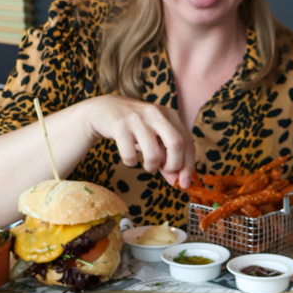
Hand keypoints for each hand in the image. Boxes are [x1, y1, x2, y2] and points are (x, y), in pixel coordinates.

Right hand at [80, 95, 195, 187]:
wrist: (103, 110)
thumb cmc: (135, 127)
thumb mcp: (155, 137)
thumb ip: (167, 156)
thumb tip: (176, 180)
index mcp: (170, 115)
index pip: (188, 142)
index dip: (188, 166)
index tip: (184, 183)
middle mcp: (156, 114)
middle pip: (177, 144)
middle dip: (174, 165)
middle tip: (165, 172)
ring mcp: (138, 119)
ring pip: (154, 153)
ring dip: (152, 167)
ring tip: (147, 166)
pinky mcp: (120, 125)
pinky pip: (130, 154)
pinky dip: (131, 162)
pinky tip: (130, 158)